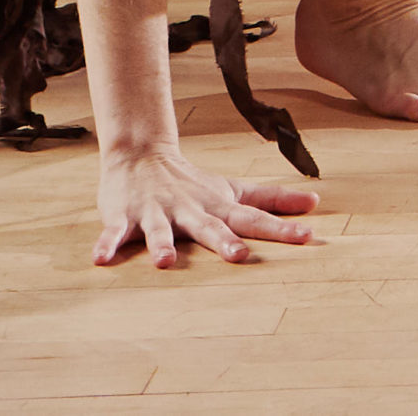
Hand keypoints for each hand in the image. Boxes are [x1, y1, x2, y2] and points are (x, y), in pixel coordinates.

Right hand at [95, 144, 320, 267]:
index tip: (308, 237)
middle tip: (240, 256)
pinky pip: (115, 232)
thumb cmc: (193, 182)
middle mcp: (191, 210)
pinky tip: (101, 259)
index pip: (255, 218)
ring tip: (163, 263)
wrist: (142, 154)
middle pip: (210, 227)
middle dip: (224, 242)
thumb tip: (316, 202)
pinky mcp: (125, 216)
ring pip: (161, 230)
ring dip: (161, 245)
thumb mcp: (233, 190)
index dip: (281, 228)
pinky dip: (108, 243)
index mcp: (218, 207)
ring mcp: (158, 212)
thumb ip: (272, 199)